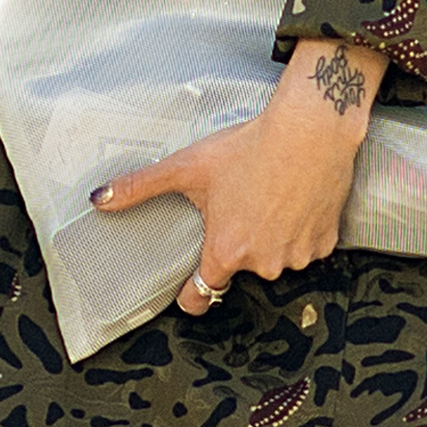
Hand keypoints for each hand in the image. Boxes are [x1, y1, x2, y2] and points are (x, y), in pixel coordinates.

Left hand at [94, 40, 378, 314]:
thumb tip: (100, 198)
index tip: (188, 291)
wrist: (310, 130)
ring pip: (277, 256)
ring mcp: (297, 256)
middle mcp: (262, 263)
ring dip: (272, 237)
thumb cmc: (249, 147)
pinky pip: (307, 246)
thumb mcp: (189, 166)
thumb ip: (142, 187)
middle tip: (240, 205)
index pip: (202, 295)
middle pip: (242, 266)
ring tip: (270, 198)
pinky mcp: (325, 243)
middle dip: (239, 243)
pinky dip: (301, 229)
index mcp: (225, 251)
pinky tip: (296, 200)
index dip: (192, 294)